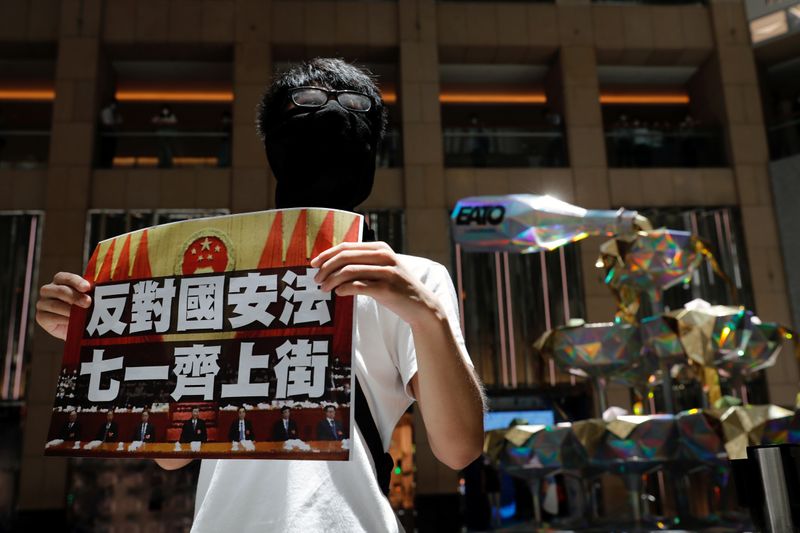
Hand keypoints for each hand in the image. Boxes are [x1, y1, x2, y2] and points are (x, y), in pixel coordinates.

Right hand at [36, 272, 91, 340]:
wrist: (78, 329)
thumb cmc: (84, 310)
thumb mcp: (88, 300)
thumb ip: (89, 294)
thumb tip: (100, 291)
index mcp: (60, 281)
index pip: (65, 277)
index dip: (76, 282)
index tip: (87, 287)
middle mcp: (49, 290)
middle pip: (60, 291)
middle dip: (75, 296)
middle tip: (88, 303)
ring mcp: (43, 303)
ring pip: (55, 305)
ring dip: (70, 310)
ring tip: (82, 315)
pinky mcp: (41, 317)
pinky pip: (50, 317)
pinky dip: (63, 320)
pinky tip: (72, 322)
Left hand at [310, 241, 438, 326]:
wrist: (421, 305)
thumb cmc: (395, 287)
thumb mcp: (381, 268)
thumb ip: (362, 263)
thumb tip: (329, 264)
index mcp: (380, 248)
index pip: (346, 247)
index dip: (326, 254)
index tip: (313, 264)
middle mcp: (384, 256)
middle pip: (344, 257)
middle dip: (326, 268)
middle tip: (316, 280)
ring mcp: (387, 272)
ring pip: (348, 271)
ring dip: (331, 281)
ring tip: (324, 289)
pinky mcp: (387, 289)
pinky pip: (358, 286)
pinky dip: (343, 289)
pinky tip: (338, 293)